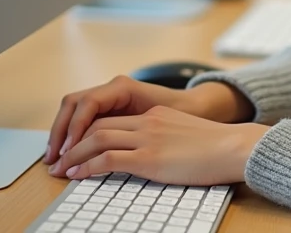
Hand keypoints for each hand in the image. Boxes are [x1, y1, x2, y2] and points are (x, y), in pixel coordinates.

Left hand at [49, 105, 268, 184]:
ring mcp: (147, 138)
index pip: (111, 119)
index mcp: (155, 115)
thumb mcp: (186, 135)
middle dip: (73, 143)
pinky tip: (77, 175)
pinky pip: (108, 159)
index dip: (87, 132)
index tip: (74, 147)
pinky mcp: (149, 158)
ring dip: (73, 155)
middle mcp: (147, 122)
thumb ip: (166, 138)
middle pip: (98, 126)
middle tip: (57, 159)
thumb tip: (154, 155)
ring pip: (97, 140)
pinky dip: (87, 167)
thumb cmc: (217, 148)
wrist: (233, 147)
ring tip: (60, 170)